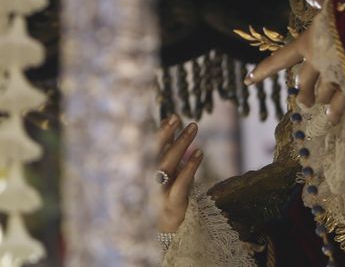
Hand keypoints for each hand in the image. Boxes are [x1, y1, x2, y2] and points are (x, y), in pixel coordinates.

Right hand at [156, 114, 203, 232]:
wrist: (166, 228)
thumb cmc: (166, 193)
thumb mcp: (165, 170)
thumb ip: (166, 149)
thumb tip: (170, 122)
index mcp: (145, 170)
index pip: (149, 146)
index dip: (161, 131)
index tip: (173, 116)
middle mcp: (148, 179)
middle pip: (155, 152)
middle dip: (166, 132)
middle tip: (178, 117)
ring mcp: (159, 191)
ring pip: (167, 164)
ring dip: (181, 144)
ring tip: (193, 127)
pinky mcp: (173, 202)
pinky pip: (181, 183)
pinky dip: (190, 166)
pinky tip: (200, 153)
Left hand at [246, 23, 344, 122]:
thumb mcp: (337, 0)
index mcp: (309, 42)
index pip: (280, 59)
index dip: (263, 70)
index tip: (248, 80)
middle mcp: (318, 63)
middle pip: (304, 83)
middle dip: (304, 92)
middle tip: (303, 101)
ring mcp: (336, 79)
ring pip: (323, 96)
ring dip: (321, 101)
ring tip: (322, 109)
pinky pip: (342, 106)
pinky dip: (337, 112)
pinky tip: (334, 119)